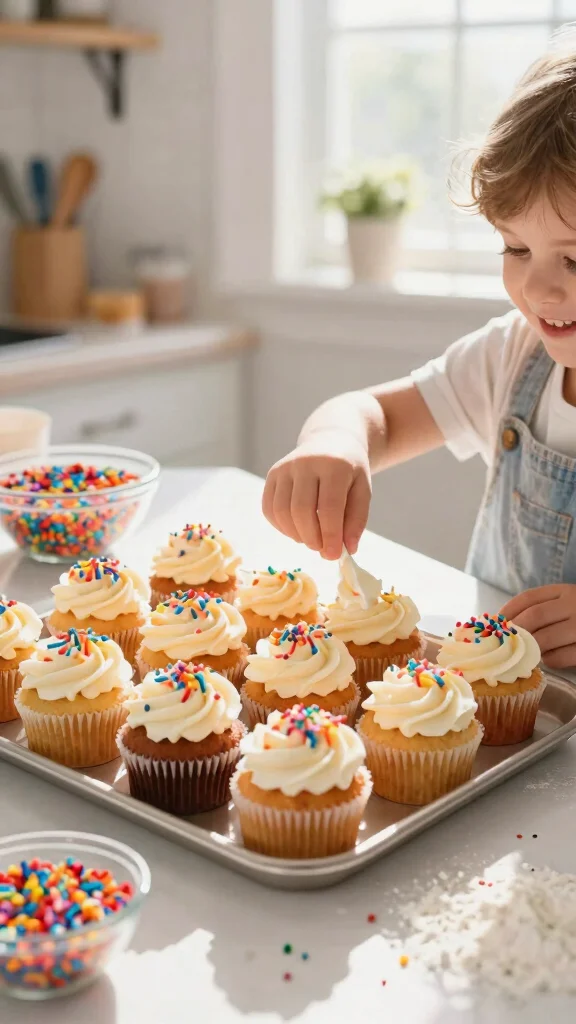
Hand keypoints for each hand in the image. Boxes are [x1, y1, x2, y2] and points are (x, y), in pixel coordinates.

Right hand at [262, 432, 371, 559]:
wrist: (331, 441)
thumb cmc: (349, 471)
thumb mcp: (362, 490)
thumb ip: (356, 520)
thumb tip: (347, 549)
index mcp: (335, 465)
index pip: (329, 507)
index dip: (330, 535)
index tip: (334, 555)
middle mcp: (305, 462)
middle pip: (301, 510)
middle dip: (311, 538)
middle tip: (323, 550)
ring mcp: (285, 467)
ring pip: (281, 511)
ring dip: (296, 535)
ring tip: (312, 540)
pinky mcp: (272, 475)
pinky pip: (269, 508)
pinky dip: (281, 527)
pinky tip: (297, 530)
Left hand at [500, 584, 575, 669]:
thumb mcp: (566, 604)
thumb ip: (542, 609)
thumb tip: (504, 624)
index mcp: (565, 591)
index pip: (529, 598)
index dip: (508, 611)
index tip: (494, 624)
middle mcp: (574, 605)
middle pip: (534, 616)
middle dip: (514, 632)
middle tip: (502, 644)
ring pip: (546, 638)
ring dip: (529, 648)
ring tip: (522, 654)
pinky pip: (562, 656)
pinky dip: (549, 660)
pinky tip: (546, 660)